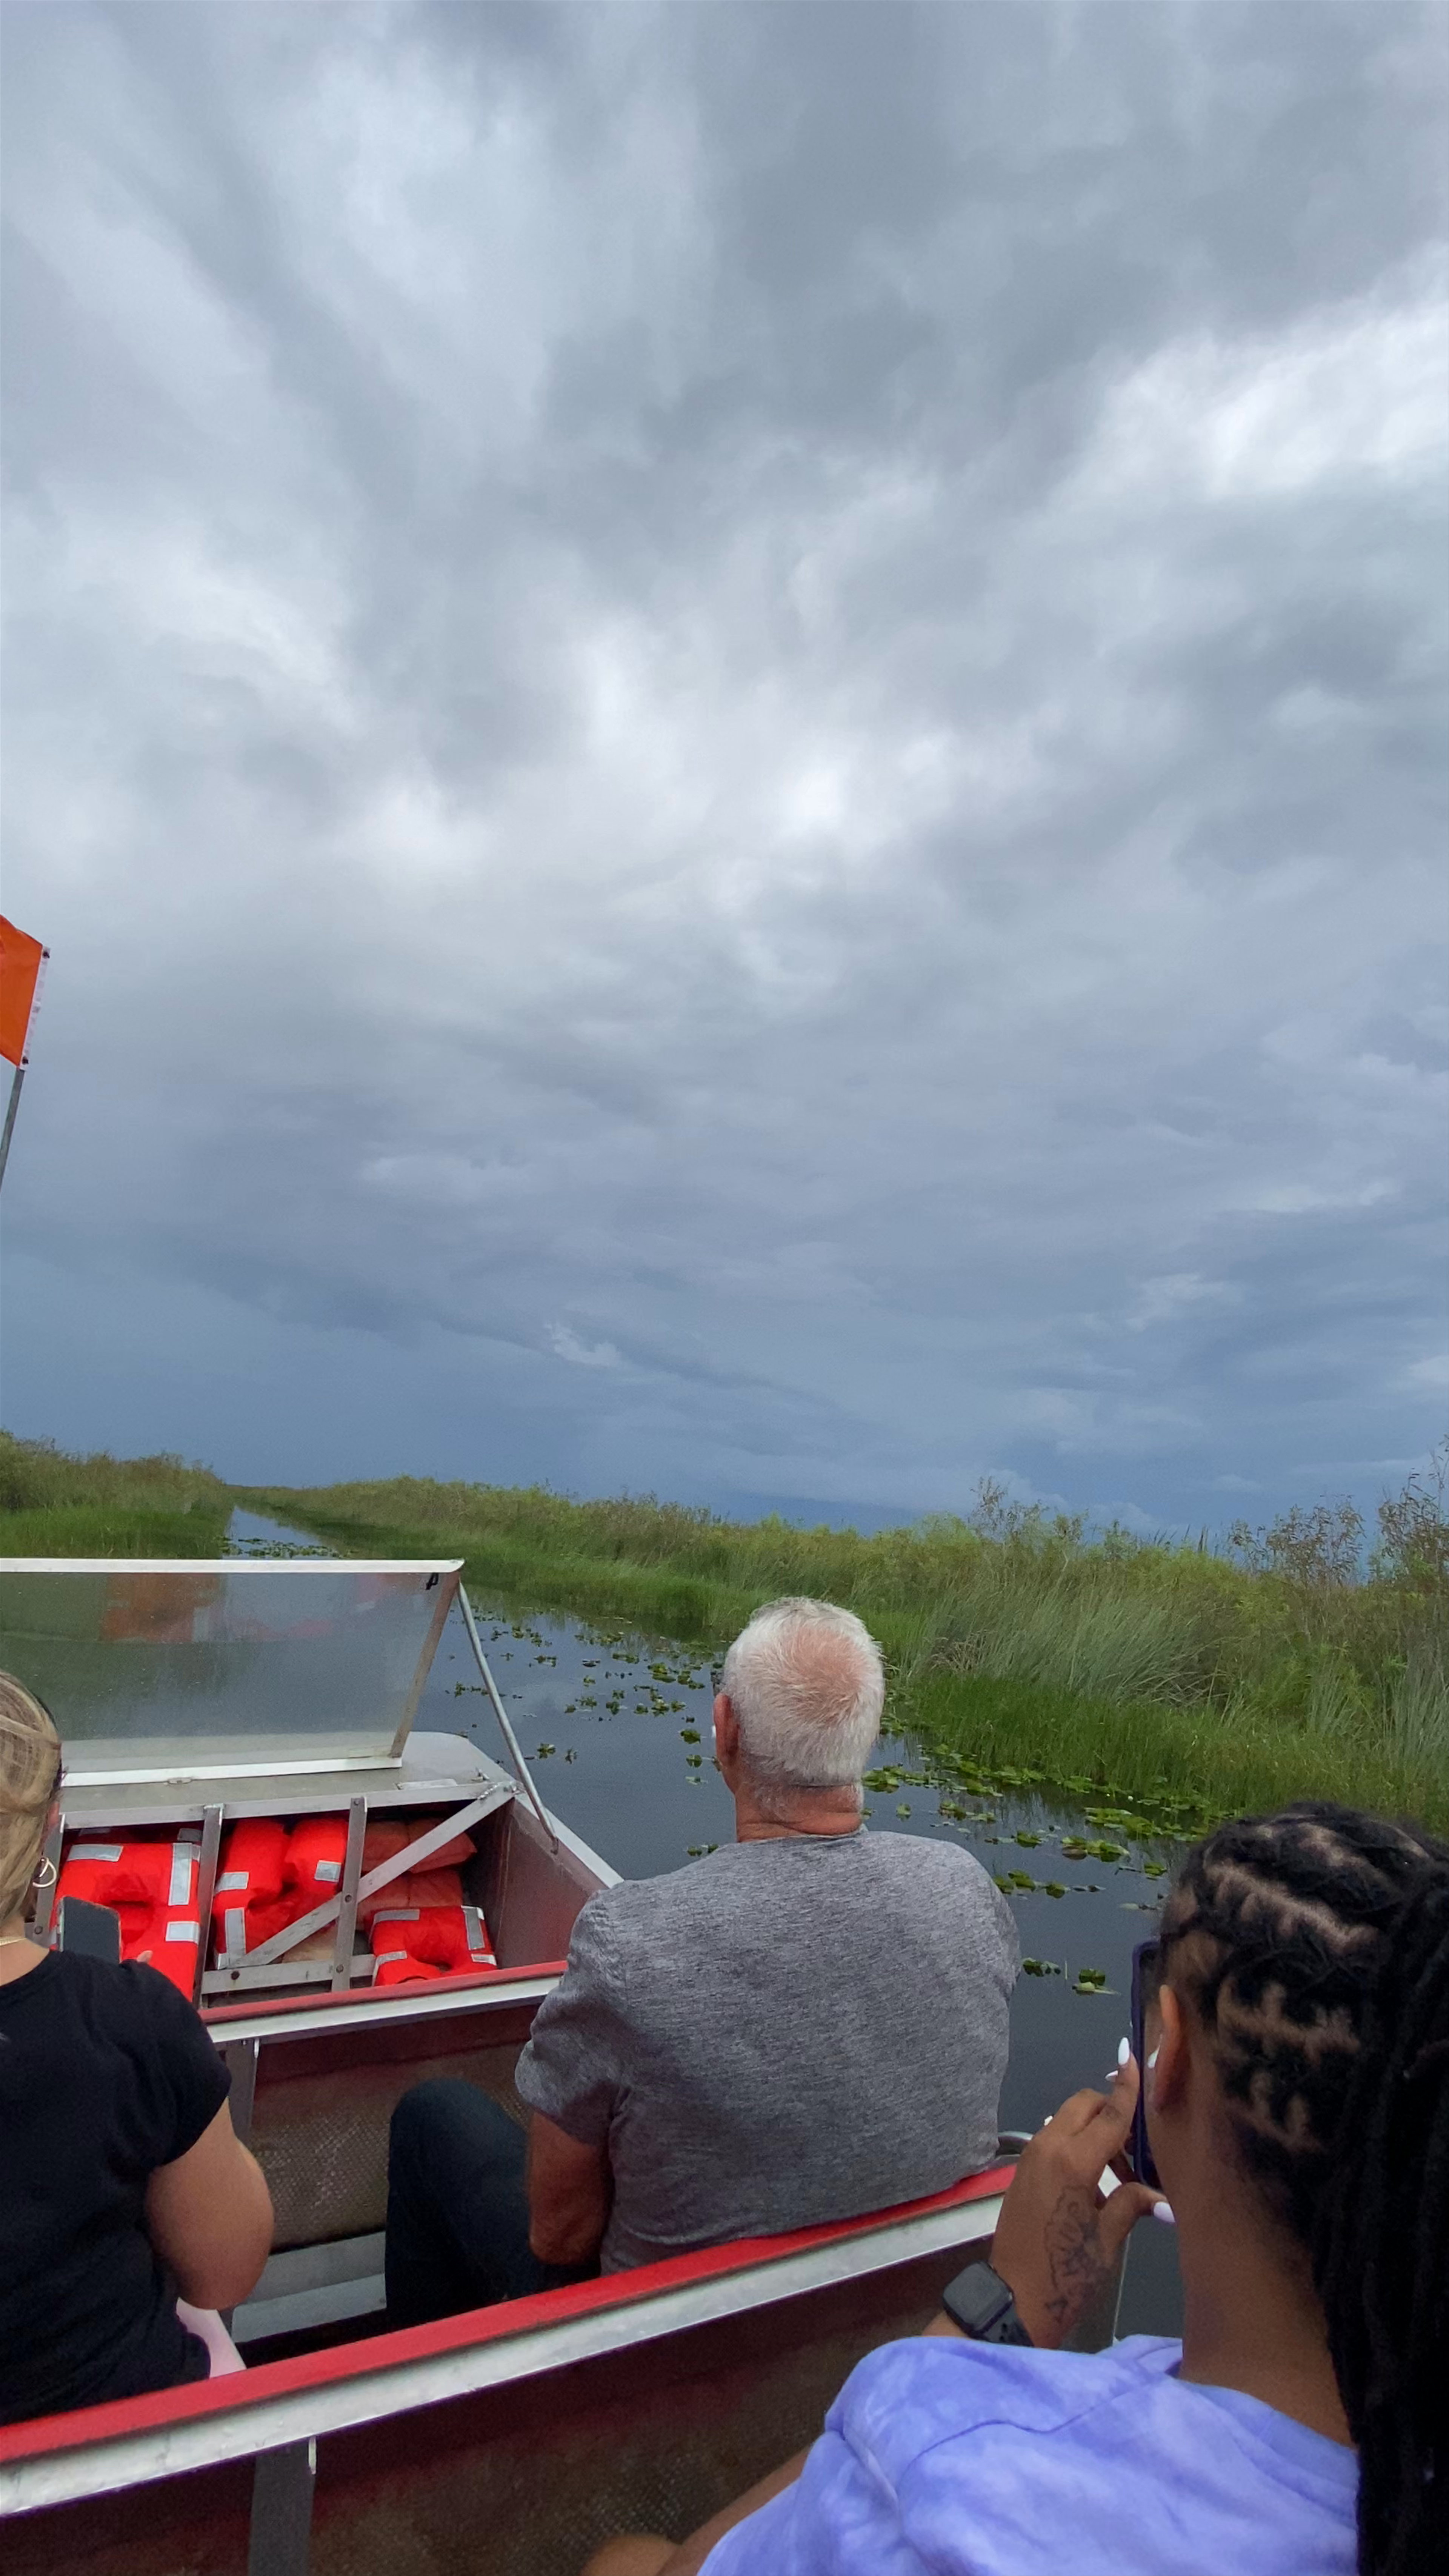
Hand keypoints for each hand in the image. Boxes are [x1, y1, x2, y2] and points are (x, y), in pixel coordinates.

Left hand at [989, 2055, 1163, 2348]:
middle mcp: (1049, 2148)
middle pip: (1085, 2105)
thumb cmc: (1066, 2276)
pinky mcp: (1023, 2171)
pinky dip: (1077, 2145)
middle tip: (1138, 2146)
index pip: (1110, 2113)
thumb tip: (1161, 2198)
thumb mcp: (1107, 2241)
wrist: (1013, 2301)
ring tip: (1121, 2175)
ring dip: (1095, 2131)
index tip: (1134, 2056)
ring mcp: (1031, 2157)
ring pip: (1068, 2120)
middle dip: (1112, 2111)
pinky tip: (1095, 2181)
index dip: (1127, 2086)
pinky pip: (1054, 2140)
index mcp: (1074, 2162)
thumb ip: (1131, 2204)